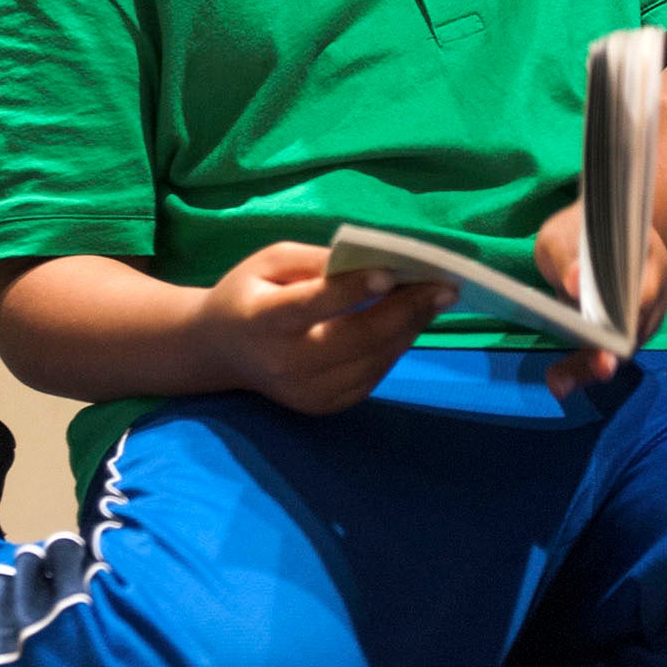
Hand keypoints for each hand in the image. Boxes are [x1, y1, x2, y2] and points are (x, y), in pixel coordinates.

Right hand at [198, 240, 452, 414]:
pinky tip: (411, 322)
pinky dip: (395, 348)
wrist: (221, 351)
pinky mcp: (322, 406)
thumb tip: (374, 261)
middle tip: (445, 287)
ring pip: (371, 361)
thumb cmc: (250, 293)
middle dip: (405, 311)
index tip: (391, 272)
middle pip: (354, 338)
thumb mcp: (271, 261)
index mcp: (262, 320)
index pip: (311, 306)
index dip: (351, 290)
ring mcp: (305, 391)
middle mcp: (284, 363)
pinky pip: (371, 376)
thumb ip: (318, 261)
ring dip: (410, 328)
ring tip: (437, 299)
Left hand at [533, 202, 666, 398]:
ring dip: (591, 367)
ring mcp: (646, 311)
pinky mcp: (628, 328)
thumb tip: (574, 282)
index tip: (603, 350)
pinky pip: (613, 350)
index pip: (645, 293)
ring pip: (624, 347)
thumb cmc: (577, 231)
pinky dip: (588, 364)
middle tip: (571, 378)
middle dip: (604, 357)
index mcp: (647, 256)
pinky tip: (561, 377)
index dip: (623, 322)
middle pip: (635, 329)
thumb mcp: (562, 235)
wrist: (594, 233)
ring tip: (558, 381)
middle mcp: (656, 287)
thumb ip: (567, 256)